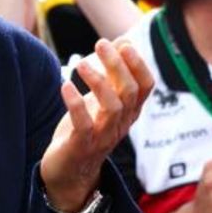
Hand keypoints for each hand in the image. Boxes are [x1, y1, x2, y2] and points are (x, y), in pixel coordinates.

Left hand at [40, 39, 153, 210]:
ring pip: (111, 107)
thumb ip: (112, 74)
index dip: (138, 64)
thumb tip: (123, 40)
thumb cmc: (85, 130)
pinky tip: (65, 85)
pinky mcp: (81, 146)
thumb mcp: (101, 99)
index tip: (124, 44)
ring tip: (81, 63)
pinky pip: (83, 125)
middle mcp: (120, 124)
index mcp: (128, 112)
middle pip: (128, 92)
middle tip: (100, 44)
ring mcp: (102, 136)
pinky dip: (75, 103)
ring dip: (97, 82)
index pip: (145, 87)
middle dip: (117, 65)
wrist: (69, 172)